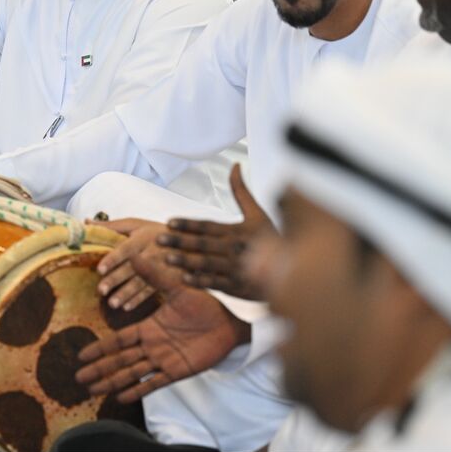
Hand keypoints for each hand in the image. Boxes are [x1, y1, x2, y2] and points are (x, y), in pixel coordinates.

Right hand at [76, 284, 247, 402]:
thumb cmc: (205, 305)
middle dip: (99, 369)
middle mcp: (152, 346)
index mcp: (149, 328)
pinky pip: (154, 383)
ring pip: (132, 374)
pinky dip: (137, 391)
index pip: (119, 340)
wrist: (231, 323)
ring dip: (112, 382)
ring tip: (92, 391)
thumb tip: (135, 254)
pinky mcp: (177, 372)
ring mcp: (163, 360)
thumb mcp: (178, 288)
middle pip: (120, 360)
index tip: (81, 354)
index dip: (100, 347)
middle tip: (78, 378)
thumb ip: (155, 275)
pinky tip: (121, 398)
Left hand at [92, 218, 172, 311]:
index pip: (125, 250)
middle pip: (131, 268)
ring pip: (140, 282)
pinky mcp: (165, 280)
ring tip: (112, 303)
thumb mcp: (136, 224)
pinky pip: (151, 291)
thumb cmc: (155, 232)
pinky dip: (138, 299)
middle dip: (116, 279)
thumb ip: (112, 226)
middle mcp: (151, 254)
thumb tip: (85, 222)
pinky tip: (127, 307)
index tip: (100, 269)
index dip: (113, 259)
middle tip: (101, 290)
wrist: (188, 242)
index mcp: (142, 239)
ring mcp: (159, 269)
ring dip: (126, 294)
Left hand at [160, 164, 274, 299]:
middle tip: (158, 240)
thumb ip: (241, 191)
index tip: (169, 223)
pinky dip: (201, 281)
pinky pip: (217, 283)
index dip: (188, 224)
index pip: (208, 226)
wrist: (291, 268)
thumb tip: (235, 165)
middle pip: (203, 244)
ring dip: (185, 261)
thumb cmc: (270, 237)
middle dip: (180, 241)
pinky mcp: (238, 286)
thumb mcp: (257, 213)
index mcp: (237, 230)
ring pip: (207, 263)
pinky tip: (183, 277)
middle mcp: (235, 248)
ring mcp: (237, 268)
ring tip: (166, 258)